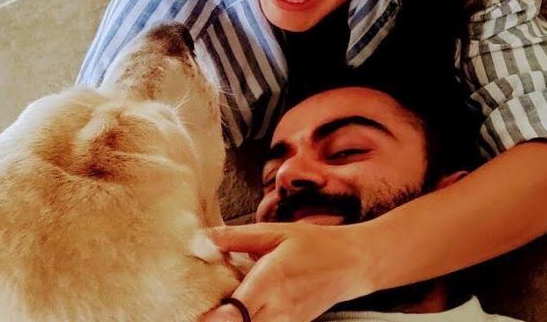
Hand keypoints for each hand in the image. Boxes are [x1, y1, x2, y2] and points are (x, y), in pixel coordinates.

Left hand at [199, 221, 374, 321]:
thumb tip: (202, 239)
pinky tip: (243, 309)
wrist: (353, 264)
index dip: (210, 317)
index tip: (193, 308)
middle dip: (217, 321)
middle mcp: (277, 309)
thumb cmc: (315, 244)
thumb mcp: (277, 232)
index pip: (232, 314)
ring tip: (223, 307)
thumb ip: (237, 238)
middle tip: (203, 306)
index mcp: (270, 281)